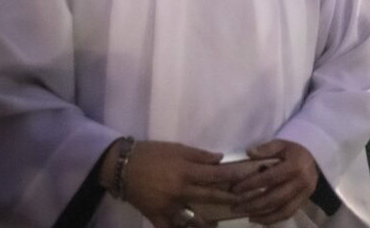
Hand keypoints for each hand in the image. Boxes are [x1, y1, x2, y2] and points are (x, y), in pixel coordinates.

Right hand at [105, 140, 237, 227]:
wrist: (120, 166)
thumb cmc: (151, 154)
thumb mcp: (177, 148)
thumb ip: (199, 155)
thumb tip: (220, 159)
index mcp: (185, 172)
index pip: (215, 175)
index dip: (233, 177)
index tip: (248, 178)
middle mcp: (179, 191)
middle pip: (209, 197)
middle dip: (228, 200)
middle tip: (243, 202)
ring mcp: (167, 206)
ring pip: (190, 219)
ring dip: (205, 223)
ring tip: (215, 224)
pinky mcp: (154, 215)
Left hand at [230, 140, 318, 223]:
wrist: (315, 159)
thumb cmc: (294, 151)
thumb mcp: (282, 144)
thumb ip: (266, 148)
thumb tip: (249, 152)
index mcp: (295, 166)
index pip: (269, 178)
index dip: (251, 185)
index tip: (235, 189)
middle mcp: (301, 182)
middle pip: (274, 198)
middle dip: (253, 204)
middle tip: (236, 207)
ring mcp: (305, 194)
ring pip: (282, 210)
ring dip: (262, 215)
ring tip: (246, 215)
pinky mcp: (304, 201)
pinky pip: (288, 214)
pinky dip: (273, 219)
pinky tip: (259, 219)